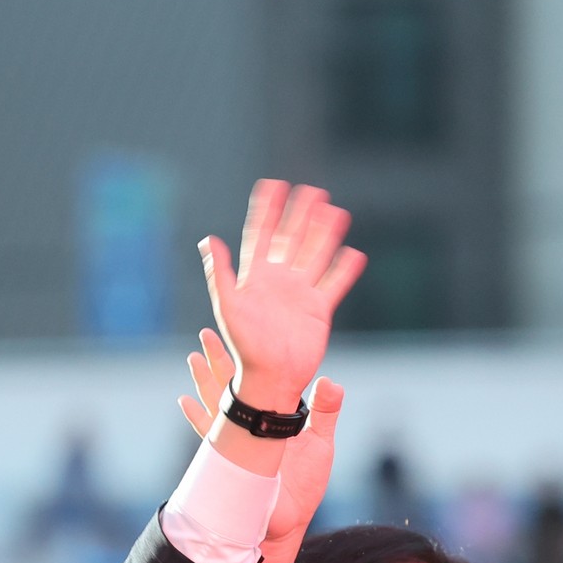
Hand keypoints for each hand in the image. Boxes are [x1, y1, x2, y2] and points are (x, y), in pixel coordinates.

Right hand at [181, 330, 348, 546]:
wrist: (286, 519)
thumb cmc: (305, 486)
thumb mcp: (321, 444)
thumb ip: (325, 413)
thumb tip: (331, 382)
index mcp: (274, 415)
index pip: (259, 379)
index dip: (249, 357)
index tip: (243, 335)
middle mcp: (252, 423)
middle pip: (232, 384)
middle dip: (219, 360)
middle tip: (207, 333)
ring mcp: (237, 439)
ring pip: (217, 402)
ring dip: (204, 380)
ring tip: (193, 357)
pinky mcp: (227, 456)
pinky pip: (207, 431)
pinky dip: (197, 416)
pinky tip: (184, 400)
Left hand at [198, 182, 363, 409]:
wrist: (269, 378)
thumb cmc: (244, 345)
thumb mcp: (228, 306)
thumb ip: (220, 273)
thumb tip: (209, 240)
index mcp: (256, 277)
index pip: (262, 235)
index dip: (268, 210)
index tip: (274, 185)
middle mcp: (279, 280)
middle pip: (293, 239)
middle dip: (301, 214)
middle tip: (313, 190)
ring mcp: (301, 293)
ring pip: (316, 255)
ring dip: (325, 234)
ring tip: (336, 211)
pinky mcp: (319, 309)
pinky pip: (334, 284)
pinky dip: (344, 270)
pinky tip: (353, 253)